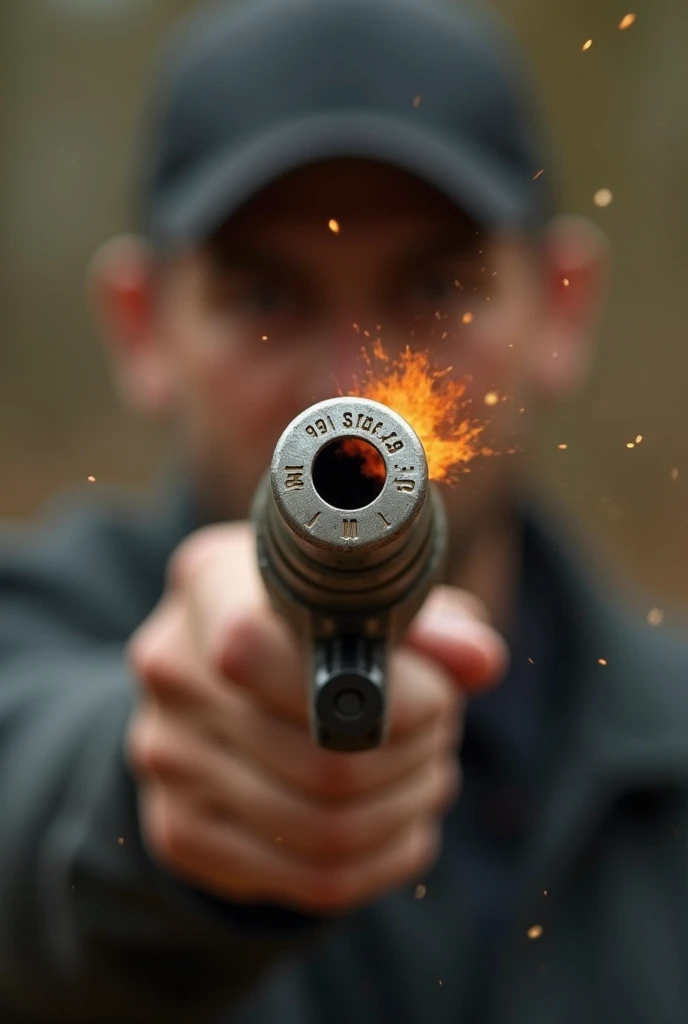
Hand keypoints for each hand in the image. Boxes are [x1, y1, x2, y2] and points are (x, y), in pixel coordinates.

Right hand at [125, 522, 507, 915]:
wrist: (217, 691)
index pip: (254, 644)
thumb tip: (479, 659)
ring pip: (326, 824)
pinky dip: (384, 855)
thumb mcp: (365, 601)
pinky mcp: (182, 832)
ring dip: (408, 803)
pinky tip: (402, 822)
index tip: (432, 692)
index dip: (377, 688)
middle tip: (443, 730)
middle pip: (323, 754)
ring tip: (430, 772)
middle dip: (418, 750)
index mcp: (211, 583)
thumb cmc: (308, 629)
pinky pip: (313, 877)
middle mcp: (172, 668)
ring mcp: (168, 756)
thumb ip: (430, 624)